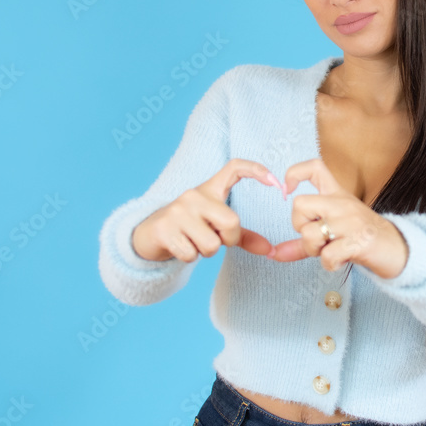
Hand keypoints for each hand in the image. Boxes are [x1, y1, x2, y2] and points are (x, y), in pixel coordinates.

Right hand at [131, 159, 286, 262]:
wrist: (150, 235)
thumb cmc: (191, 228)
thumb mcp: (215, 226)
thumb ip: (242, 236)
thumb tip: (271, 251)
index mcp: (210, 189)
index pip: (234, 168)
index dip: (256, 169)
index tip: (275, 181)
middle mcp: (194, 195)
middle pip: (231, 222)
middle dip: (228, 239)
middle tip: (214, 238)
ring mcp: (178, 211)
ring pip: (211, 244)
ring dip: (206, 251)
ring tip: (193, 241)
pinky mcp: (164, 229)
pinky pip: (191, 254)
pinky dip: (189, 257)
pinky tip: (180, 246)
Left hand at [266, 158, 409, 278]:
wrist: (398, 250)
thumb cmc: (362, 238)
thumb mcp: (333, 233)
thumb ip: (303, 242)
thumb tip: (274, 254)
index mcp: (338, 194)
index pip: (315, 167)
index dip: (294, 173)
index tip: (287, 189)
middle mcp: (342, 203)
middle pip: (300, 204)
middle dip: (299, 226)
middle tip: (315, 238)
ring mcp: (351, 221)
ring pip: (309, 233)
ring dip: (314, 250)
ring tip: (330, 251)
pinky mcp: (359, 241)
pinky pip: (327, 256)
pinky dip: (329, 264)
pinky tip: (340, 261)